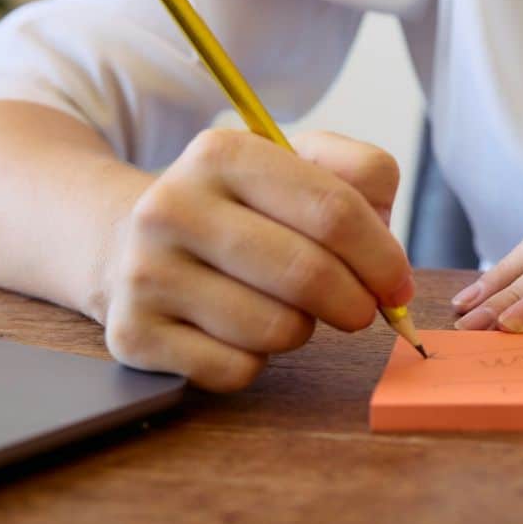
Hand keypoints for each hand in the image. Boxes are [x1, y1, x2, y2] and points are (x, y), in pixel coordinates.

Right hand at [101, 129, 410, 390]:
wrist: (126, 242)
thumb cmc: (240, 209)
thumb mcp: (296, 165)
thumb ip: (361, 177)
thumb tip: (390, 251)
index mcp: (221, 154)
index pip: (334, 210)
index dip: (382, 256)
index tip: (397, 283)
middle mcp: (172, 208)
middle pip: (310, 274)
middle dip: (356, 302)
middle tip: (361, 308)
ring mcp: (146, 273)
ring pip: (277, 329)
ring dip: (303, 329)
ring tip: (285, 306)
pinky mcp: (133, 336)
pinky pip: (238, 369)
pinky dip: (258, 361)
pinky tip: (240, 331)